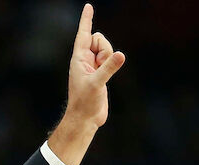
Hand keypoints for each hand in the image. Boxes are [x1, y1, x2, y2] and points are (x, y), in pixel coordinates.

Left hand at [65, 3, 124, 129]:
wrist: (85, 119)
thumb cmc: (84, 103)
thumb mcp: (97, 84)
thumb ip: (109, 68)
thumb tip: (121, 54)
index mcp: (78, 59)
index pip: (83, 34)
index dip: (86, 20)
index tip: (88, 6)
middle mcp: (85, 60)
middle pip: (99, 39)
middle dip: (105, 49)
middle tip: (100, 68)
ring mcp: (93, 66)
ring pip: (106, 49)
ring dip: (109, 59)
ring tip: (102, 76)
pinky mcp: (101, 73)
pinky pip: (110, 59)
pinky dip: (112, 63)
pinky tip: (106, 76)